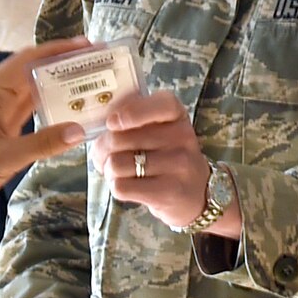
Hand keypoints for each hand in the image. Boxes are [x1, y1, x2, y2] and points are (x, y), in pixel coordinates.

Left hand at [0, 40, 89, 216]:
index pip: (29, 59)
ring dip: (59, 83)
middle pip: (34, 70)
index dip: (58, 50)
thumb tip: (80, 130)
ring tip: (92, 79)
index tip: (88, 45)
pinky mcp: (1, 125)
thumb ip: (42, 143)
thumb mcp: (4, 157)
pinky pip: (30, 107)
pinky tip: (72, 106)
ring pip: (34, 88)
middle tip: (98, 62)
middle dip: (64, 64)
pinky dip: (50, 104)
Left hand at [90, 90, 236, 234]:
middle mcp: (182, 137)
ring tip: (118, 171)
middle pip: (119, 138)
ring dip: (108, 170)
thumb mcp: (158, 128)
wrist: (194, 192)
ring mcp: (179, 165)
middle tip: (106, 154)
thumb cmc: (165, 154)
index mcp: (177, 114)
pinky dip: (115, 186)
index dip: (131, 113)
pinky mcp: (169, 192)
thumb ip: (132, 116)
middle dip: (103, 148)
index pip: (160, 105)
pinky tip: (127, 184)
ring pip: (117, 164)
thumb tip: (104, 121)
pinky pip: (122, 187)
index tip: (112, 123)